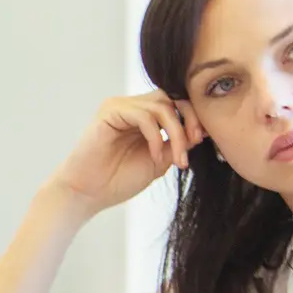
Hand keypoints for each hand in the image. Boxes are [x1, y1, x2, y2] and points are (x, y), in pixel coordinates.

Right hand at [47, 92, 205, 214]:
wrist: (89, 194)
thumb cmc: (118, 180)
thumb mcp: (159, 160)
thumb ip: (177, 143)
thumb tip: (201, 130)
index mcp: (143, 116)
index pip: (176, 103)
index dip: (193, 118)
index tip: (203, 140)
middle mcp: (131, 106)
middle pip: (171, 98)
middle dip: (188, 120)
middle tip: (194, 144)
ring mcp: (119, 107)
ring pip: (161, 105)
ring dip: (176, 131)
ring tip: (176, 157)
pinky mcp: (109, 112)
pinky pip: (143, 115)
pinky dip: (155, 135)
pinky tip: (154, 155)